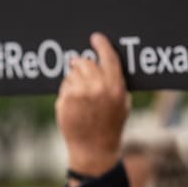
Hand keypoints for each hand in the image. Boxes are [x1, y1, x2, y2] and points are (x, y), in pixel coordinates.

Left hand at [56, 32, 130, 179]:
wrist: (94, 149)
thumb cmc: (110, 125)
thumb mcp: (122, 103)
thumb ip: (115, 82)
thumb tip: (103, 61)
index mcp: (115, 88)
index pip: (108, 58)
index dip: (102, 45)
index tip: (96, 37)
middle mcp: (97, 89)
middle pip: (86, 62)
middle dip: (83, 64)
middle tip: (81, 68)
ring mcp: (79, 94)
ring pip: (73, 73)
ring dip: (75, 78)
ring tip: (81, 95)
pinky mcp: (65, 100)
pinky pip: (64, 85)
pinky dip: (67, 90)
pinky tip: (74, 104)